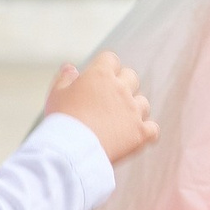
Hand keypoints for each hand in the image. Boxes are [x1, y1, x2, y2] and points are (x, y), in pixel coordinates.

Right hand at [44, 49, 157, 163]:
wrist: (71, 150)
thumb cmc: (61, 121)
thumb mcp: (56, 94)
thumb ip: (65, 78)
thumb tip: (71, 68)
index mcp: (101, 75)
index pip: (111, 59)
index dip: (104, 68)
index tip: (97, 80)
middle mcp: (121, 89)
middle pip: (131, 77)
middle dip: (122, 85)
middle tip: (107, 101)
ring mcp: (133, 111)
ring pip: (143, 103)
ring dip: (134, 109)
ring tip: (117, 122)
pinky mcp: (140, 133)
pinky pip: (153, 129)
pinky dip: (146, 132)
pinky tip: (134, 136)